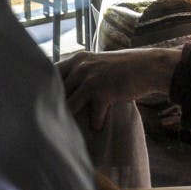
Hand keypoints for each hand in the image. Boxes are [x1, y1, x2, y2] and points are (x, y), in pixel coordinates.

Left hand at [57, 48, 176, 128]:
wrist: (149, 67)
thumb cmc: (123, 67)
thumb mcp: (98, 62)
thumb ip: (81, 71)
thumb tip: (64, 88)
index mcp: (78, 59)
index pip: (51, 74)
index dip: (45, 88)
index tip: (41, 101)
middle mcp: (81, 67)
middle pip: (57, 92)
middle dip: (54, 107)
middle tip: (51, 121)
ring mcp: (92, 79)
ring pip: (70, 105)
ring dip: (70, 119)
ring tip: (70, 130)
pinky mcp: (104, 92)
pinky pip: (94, 115)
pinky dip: (96, 123)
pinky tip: (98, 126)